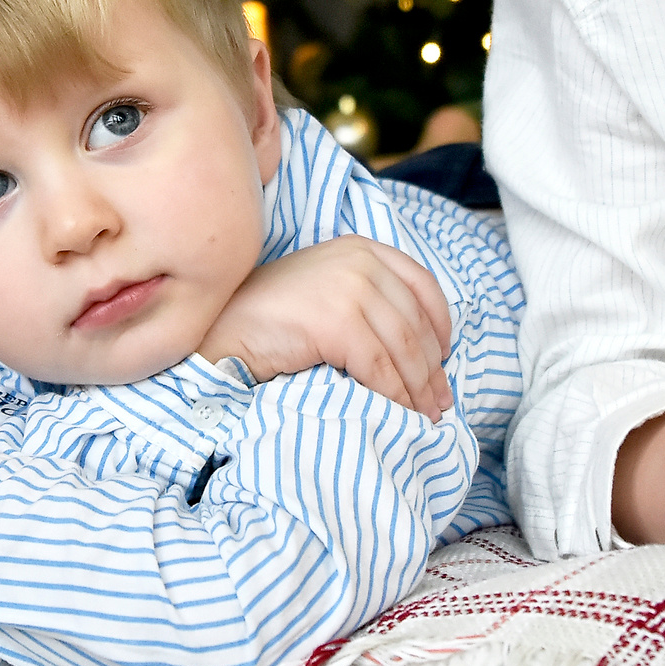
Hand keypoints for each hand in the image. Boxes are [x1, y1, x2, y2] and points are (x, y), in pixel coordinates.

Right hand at [196, 235, 453, 418]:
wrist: (220, 330)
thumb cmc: (270, 320)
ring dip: (417, 390)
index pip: (423, 286)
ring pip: (402, 350)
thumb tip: (420, 350)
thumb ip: (368, 302)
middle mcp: (360, 261)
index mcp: (361, 248)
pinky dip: (392, 396)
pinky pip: (378, 369)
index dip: (441, 328)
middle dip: (431, 370)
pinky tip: (395, 413)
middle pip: (416, 323)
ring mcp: (348, 288)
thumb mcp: (327, 292)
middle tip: (437, 405)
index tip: (443, 361)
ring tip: (422, 417)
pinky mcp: (335, 321)